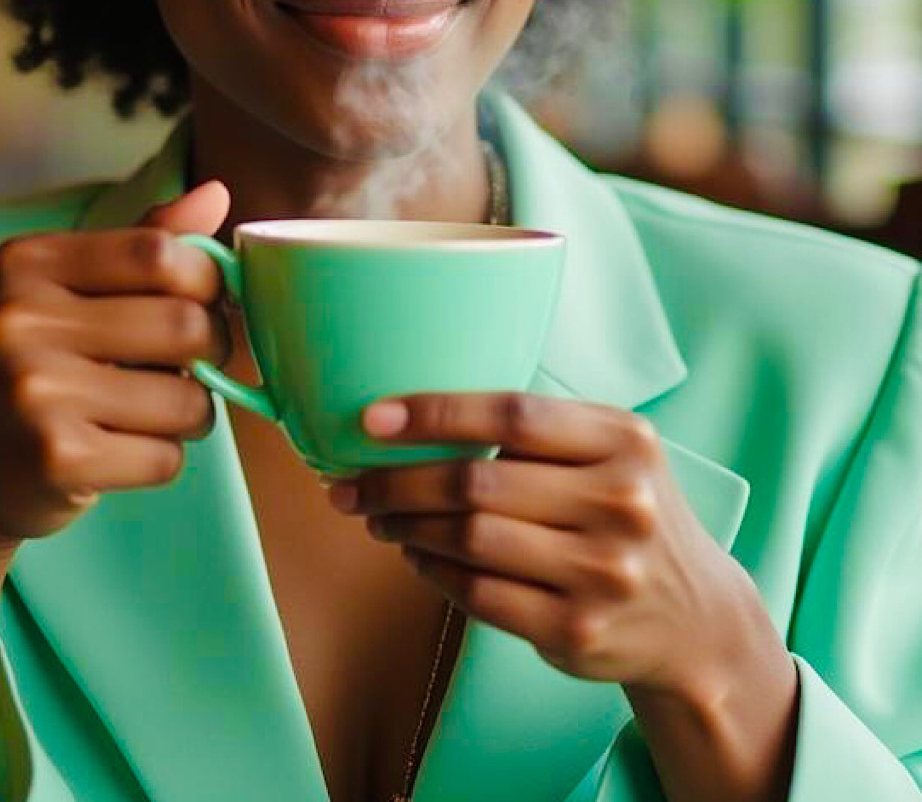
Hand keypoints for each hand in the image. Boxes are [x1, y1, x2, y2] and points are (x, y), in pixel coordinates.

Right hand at [0, 180, 234, 551]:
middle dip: (213, 349)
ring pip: (186, 399)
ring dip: (193, 412)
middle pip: (184, 323)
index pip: (158, 251)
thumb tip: (216, 192)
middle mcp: (21, 320)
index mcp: (27, 263)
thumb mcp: (62, 291)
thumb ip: (140, 244)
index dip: (208, 279)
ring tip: (157, 412)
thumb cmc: (29, 369)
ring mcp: (35, 391)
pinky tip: (123, 453)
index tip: (206, 301)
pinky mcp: (56, 458)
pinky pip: (165, 457)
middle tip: (194, 365)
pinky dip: (164, 459)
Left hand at [327, 390, 756, 699]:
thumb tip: (412, 413)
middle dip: (397, 481)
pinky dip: (432, 571)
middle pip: (478, 483)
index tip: (372, 419)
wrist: (695, 618)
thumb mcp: (611, 453)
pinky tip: (415, 554)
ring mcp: (602, 572)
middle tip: (349, 482)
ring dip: (405, 526)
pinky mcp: (578, 631)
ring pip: (470, 540)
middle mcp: (620, 503)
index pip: (513, 414)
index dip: (435, 413)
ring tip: (376, 515)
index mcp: (624, 440)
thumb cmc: (624, 512)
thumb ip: (539, 429)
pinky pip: (478, 594)